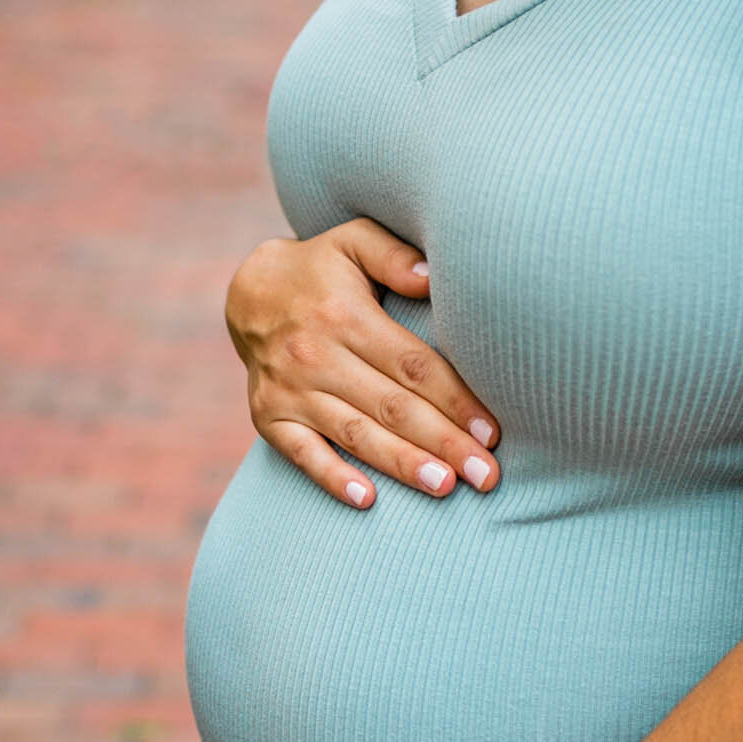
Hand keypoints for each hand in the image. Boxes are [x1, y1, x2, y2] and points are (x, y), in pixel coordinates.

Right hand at [224, 219, 501, 509]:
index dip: (454, 399)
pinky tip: (367, 500)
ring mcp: (289, 390)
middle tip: (487, 476)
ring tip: (445, 488)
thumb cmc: (324, 269)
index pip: (411, 365)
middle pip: (392, 406)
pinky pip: (302, 453)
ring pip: (355, 434)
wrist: (251, 293)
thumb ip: (394, 255)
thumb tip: (432, 276)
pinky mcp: (268, 417)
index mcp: (345, 316)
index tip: (491, 431)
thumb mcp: (355, 241)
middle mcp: (315, 355)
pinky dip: (332, 477)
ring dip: (401, 464)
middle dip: (443, 443)